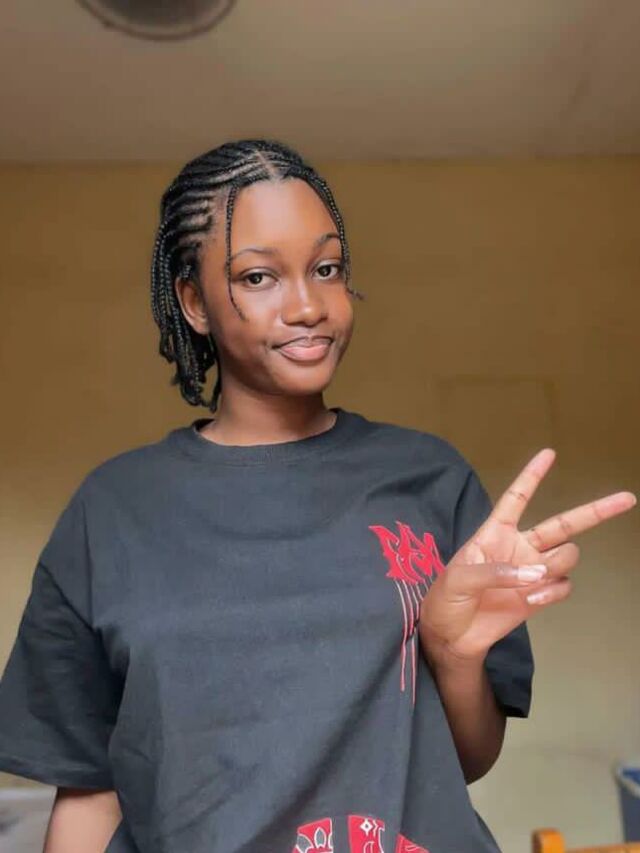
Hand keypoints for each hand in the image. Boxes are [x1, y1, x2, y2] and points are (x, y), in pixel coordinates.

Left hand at [419, 449, 635, 665]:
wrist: (451, 637)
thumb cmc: (446, 599)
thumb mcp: (459, 578)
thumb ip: (494, 572)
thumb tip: (534, 574)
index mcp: (494, 533)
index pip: (517, 498)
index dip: (532, 476)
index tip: (549, 453)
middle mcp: (519, 547)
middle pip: (563, 524)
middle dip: (595, 511)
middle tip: (626, 499)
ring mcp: (532, 571)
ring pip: (567, 557)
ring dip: (556, 565)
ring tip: (532, 580)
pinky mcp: (539, 596)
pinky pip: (562, 587)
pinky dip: (552, 592)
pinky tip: (532, 599)